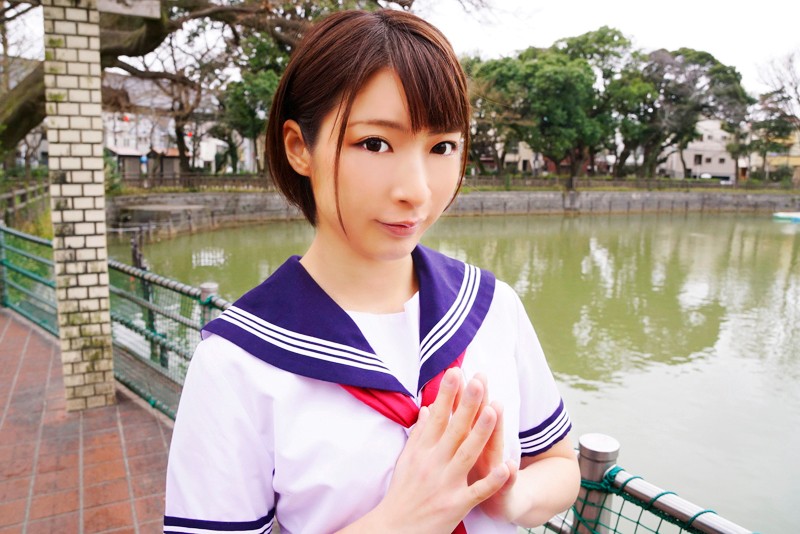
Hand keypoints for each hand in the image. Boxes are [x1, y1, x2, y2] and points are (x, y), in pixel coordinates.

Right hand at [368, 368, 511, 532]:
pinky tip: (506, 466)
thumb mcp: (407, 459)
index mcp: (422, 451)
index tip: (456, 371)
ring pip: (467, 454)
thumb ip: (419, 434)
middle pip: (454, 429)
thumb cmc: (401, 492)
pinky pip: (478, 491)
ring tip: (495, 410)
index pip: (437, 416)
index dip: (447, 394)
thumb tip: (427, 408)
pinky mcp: (456, 505)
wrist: (393, 530)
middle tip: (479, 381)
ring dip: (482, 432)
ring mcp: (446, 484)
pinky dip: (492, 480)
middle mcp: (434, 464)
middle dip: (467, 405)